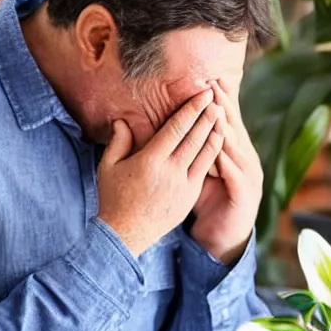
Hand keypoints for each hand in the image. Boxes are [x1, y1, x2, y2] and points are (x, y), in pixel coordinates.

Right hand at [98, 88, 224, 256]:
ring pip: (205, 153)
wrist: (125, 235)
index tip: (203, 94)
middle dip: (207, 115)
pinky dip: (213, 153)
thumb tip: (123, 120)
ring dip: (215, 132)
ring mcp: (184, 185)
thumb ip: (118, 142)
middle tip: (217, 97)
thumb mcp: (108, 167)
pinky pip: (205, 170)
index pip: (176, 128)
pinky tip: (218, 142)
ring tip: (222, 115)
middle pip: (195, 137)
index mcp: (150, 161)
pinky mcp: (190, 196)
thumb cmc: (113, 198)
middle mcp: (171, 171)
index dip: (192, 109)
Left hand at [191, 80, 262, 264]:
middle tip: (213, 84)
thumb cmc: (208, 197)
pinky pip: (235, 175)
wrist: (222, 235)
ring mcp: (247, 175)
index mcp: (232, 150)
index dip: (218, 99)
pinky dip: (228, 163)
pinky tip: (220, 151)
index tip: (207, 78)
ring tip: (216, 110)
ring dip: (227, 128)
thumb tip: (173, 123)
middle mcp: (243, 158)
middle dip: (224, 105)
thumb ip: (191, 146)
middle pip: (233, 127)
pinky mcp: (245, 195)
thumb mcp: (199, 168)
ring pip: (236, 147)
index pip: (225, 119)